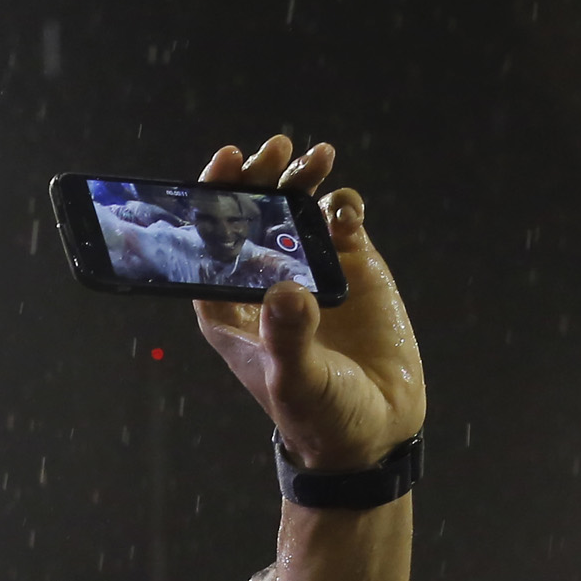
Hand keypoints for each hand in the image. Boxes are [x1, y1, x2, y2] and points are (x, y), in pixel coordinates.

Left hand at [190, 138, 424, 472]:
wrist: (373, 430)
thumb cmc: (319, 414)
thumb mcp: (296, 382)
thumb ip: (288, 338)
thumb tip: (286, 290)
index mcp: (230, 309)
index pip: (207, 245)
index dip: (210, 201)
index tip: (224, 164)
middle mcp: (264, 283)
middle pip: (250, 217)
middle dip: (258, 179)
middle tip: (273, 150)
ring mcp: (308, 271)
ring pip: (295, 211)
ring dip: (301, 180)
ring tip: (315, 156)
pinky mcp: (351, 269)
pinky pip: (340, 223)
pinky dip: (342, 206)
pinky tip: (344, 205)